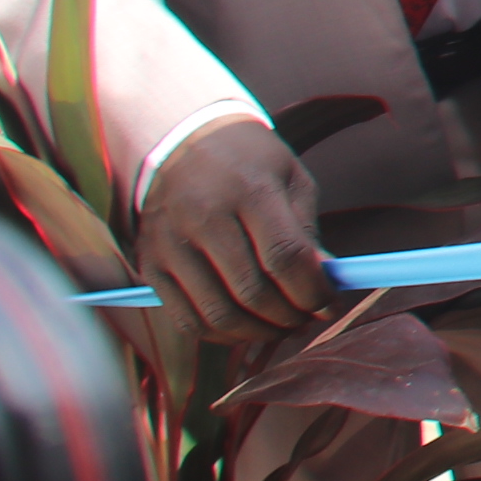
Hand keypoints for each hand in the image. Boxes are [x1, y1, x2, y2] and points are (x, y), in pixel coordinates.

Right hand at [135, 114, 330, 340]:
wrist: (183, 144)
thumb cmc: (249, 163)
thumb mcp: (291, 180)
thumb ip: (307, 233)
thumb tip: (324, 283)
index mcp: (249, 190)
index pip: (285, 258)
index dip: (313, 292)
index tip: (330, 305)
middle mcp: (204, 218)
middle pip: (252, 292)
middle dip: (290, 316)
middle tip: (308, 318)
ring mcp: (170, 244)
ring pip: (218, 314)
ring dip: (258, 333)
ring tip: (281, 325)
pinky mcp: (150, 265)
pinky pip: (186, 319)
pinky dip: (221, 335)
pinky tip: (245, 328)